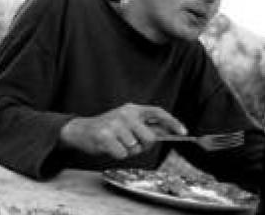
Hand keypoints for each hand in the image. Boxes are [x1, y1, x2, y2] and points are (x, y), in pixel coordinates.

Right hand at [59, 103, 187, 159]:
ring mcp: (115, 124)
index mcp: (131, 109)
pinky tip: (109, 147)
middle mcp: (125, 114)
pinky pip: (122, 154)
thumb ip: (144, 126)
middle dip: (142, 145)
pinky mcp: (106, 136)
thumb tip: (167, 132)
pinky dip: (117, 155)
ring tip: (116, 143)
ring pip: (135, 148)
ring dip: (128, 151)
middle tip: (129, 143)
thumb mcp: (126, 122)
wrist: (81, 131)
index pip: (157, 112)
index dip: (172, 122)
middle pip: (149, 138)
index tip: (183, 131)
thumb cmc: (107, 129)